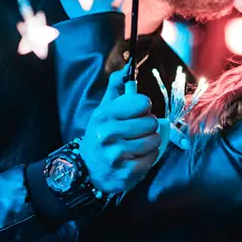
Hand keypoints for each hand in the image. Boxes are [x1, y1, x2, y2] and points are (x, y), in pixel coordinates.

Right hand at [79, 67, 160, 194]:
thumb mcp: (103, 112)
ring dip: (151, 142)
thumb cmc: (100, 136)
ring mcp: (116, 154)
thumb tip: (125, 70)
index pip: (142, 103)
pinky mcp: (126, 172)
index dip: (144, 108)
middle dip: (149, 127)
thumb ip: (115, 90)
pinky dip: (149, 157)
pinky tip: (138, 156)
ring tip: (138, 144)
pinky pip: (152, 157)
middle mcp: (108, 134)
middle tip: (139, 131)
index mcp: (104, 115)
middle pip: (151, 122)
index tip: (138, 113)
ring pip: (154, 140)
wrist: (87, 170)